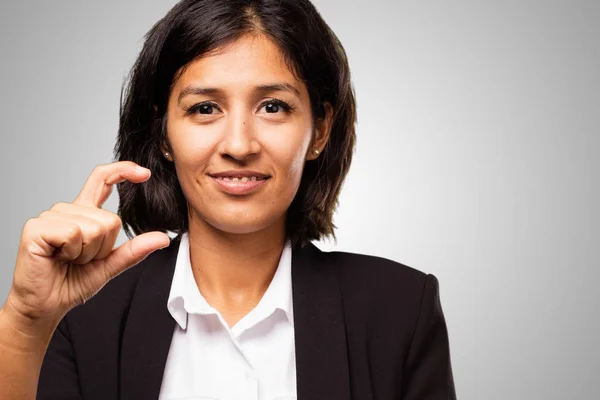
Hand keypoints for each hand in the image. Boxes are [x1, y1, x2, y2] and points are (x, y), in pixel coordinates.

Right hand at [4, 161, 170, 323]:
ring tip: (67, 259)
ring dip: (86, 253)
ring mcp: (51, 216)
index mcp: (84, 214)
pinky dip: (72, 252)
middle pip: (109, 220)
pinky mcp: (37, 227)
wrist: (46, 305)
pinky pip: (74, 233)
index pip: (103, 181)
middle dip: (102, 248)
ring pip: (94, 227)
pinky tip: (57, 257)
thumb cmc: (72, 283)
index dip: (123, 171)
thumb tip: (163, 238)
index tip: (145, 174)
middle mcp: (68, 210)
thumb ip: (135, 250)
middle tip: (80, 260)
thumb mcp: (110, 265)